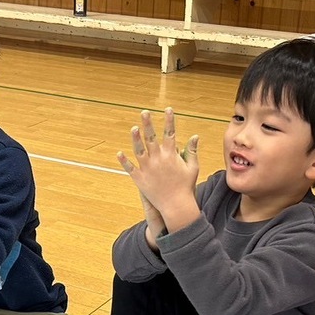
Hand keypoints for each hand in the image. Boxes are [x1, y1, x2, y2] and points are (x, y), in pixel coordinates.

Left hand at [119, 108, 199, 232]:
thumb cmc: (186, 187)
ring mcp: (147, 168)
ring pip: (139, 150)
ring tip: (133, 128)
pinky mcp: (140, 179)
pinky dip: (124, 161)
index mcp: (171, 155)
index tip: (168, 108)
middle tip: (144, 112)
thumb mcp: (192, 168)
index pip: (170, 133)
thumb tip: (195, 136)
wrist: (176, 206)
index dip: (169, 120)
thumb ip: (192, 151)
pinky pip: (130, 168)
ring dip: (135, 138)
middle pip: (151, 137)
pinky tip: (119, 153)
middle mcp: (158, 159)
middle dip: (148, 123)